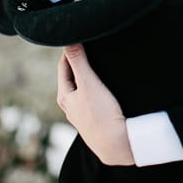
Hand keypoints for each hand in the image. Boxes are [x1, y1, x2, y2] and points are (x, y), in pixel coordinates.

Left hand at [57, 44, 134, 165]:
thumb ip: (78, 61)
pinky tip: (105, 86)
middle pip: (72, 76)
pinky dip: (95, 87)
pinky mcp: (95, 120)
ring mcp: (82, 114)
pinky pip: (92, 97)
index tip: (80, 37)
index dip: (70, 50)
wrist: (118, 145)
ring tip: (98, 63)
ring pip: (82, 88)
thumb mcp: (89, 83)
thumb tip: (68, 40)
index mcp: (64, 96)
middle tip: (90, 46)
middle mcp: (70, 106)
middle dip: (79, 61)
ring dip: (88, 75)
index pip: (63, 65)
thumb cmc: (101, 114)